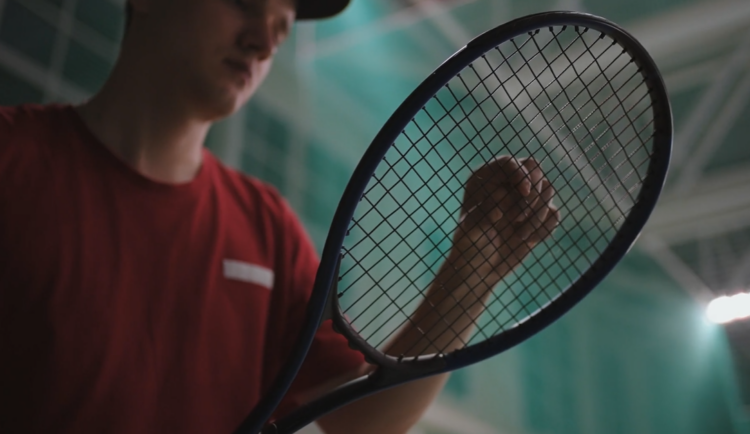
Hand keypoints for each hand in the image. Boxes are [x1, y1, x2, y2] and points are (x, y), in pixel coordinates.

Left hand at [443, 156, 559, 291]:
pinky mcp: (538, 216)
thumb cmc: (469, 247)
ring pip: (548, 189)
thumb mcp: (470, 233)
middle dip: (532, 194)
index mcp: (485, 179)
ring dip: (538, 214)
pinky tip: (528, 241)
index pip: (509, 163)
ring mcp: (524, 199)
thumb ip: (482, 216)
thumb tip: (501, 200)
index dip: (520, 174)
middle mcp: (506, 184)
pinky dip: (545, 228)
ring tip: (520, 235)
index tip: (524, 192)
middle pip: (534, 169)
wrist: (480, 270)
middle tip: (517, 219)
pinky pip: (554, 213)